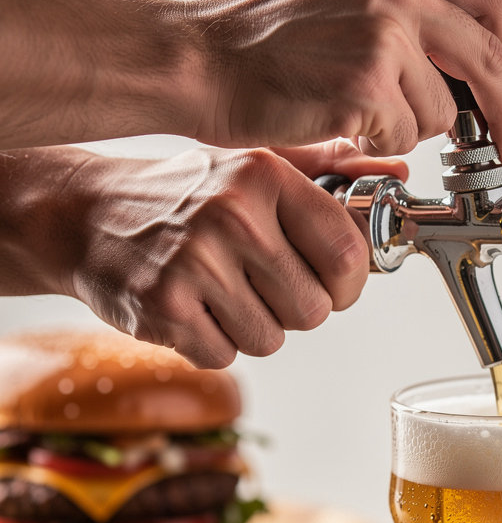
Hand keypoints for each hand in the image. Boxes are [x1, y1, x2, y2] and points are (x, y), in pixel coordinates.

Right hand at [0, 142, 406, 368]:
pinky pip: (226, 356)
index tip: (334, 285)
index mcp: (266, 177)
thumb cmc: (183, 196)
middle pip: (314, 309)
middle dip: (296, 309)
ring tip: (222, 292)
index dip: (349, 284)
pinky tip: (193, 308)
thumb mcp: (253, 167)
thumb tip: (397, 176)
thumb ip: (327, 173)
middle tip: (263, 286)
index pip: (348, 253)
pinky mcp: (164, 309)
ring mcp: (195, 263)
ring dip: (254, 328)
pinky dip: (214, 343)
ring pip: (272, 339)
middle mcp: (233, 216)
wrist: (82, 216)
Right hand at [190, 0, 501, 165]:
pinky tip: (342, 122)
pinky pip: (407, 137)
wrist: (204, 60)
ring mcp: (382, 33)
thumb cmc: (274, 38)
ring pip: (443, 111)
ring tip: (360, 110)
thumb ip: (441, 14)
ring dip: (412, 127)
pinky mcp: (365, 85)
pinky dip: (380, 142)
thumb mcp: (360, 0)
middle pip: (490, 59)